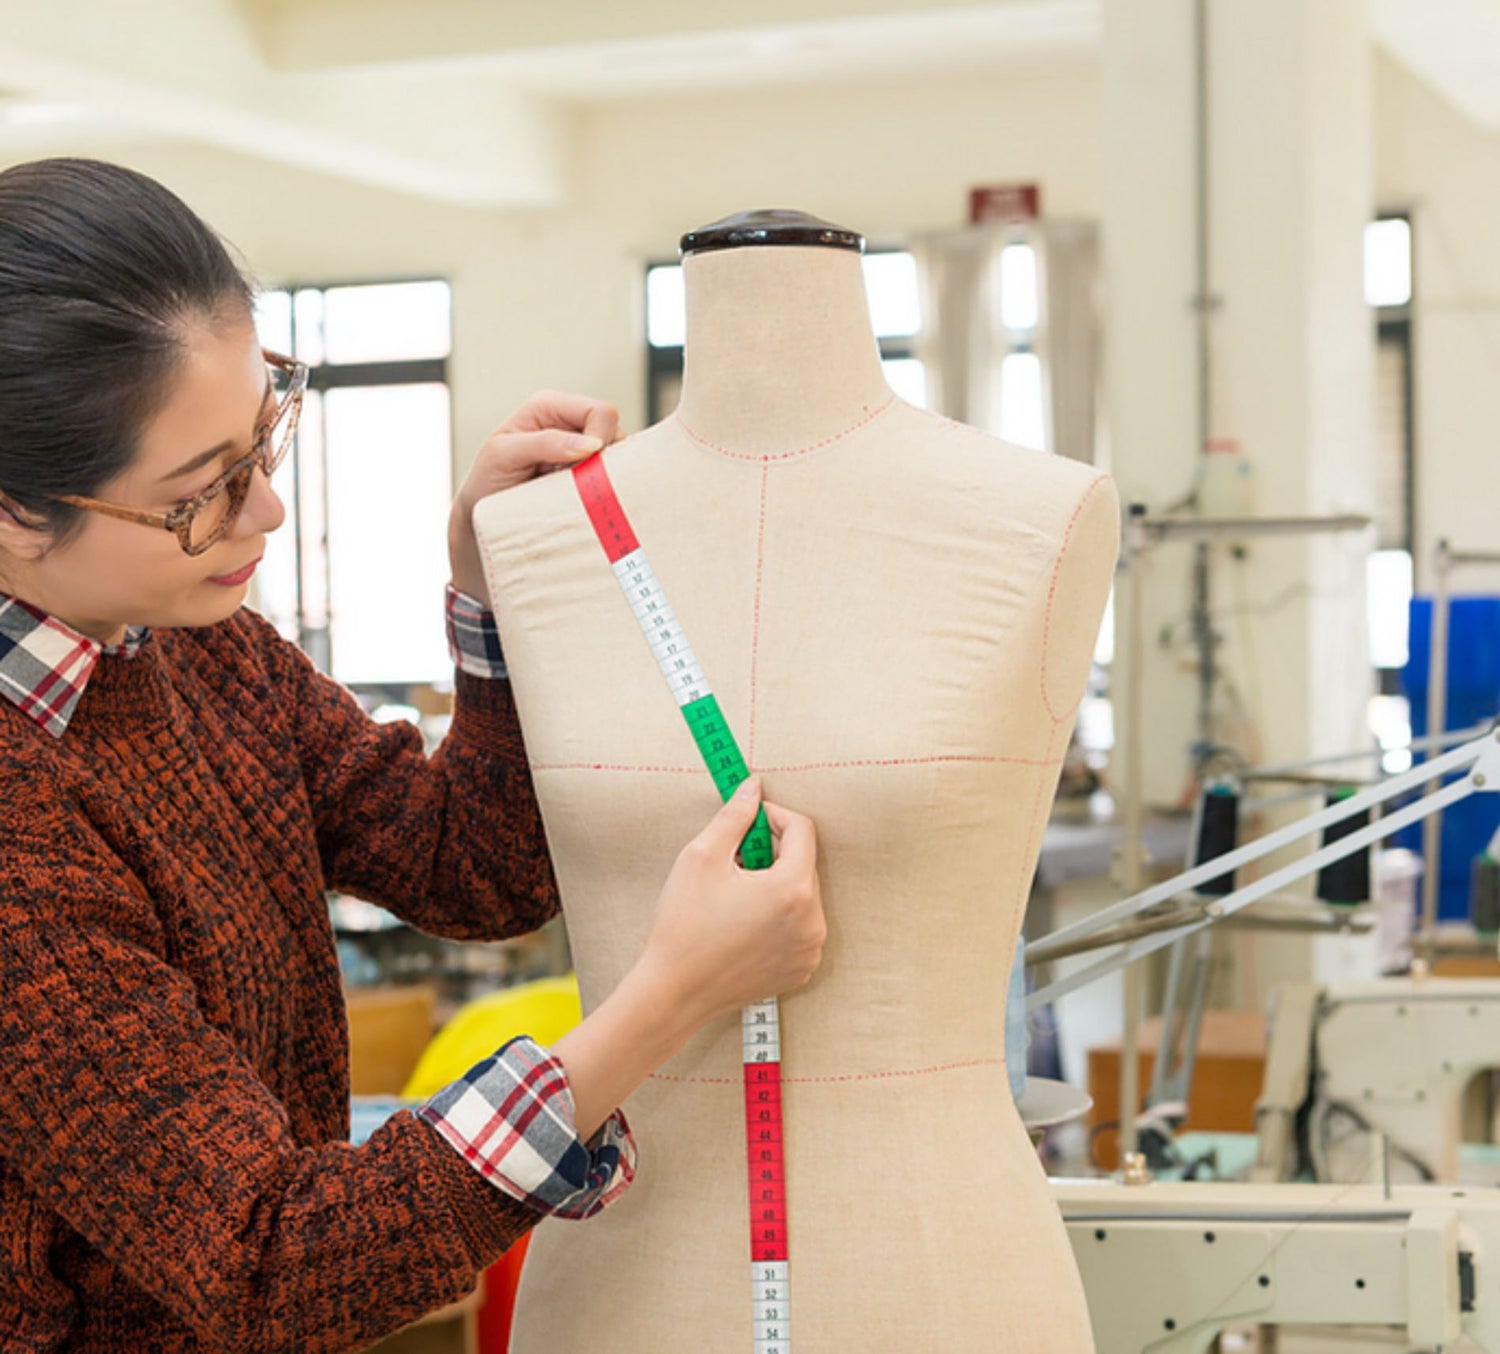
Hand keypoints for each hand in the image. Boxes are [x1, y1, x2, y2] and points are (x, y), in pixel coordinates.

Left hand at [448, 390, 624, 607]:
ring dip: (604, 479)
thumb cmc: (486, 480)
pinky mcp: (591, 475)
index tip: (583, 466)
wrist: (484, 514)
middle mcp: (572, 423)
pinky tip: (582, 500)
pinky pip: (615, 479)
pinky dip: (605, 491)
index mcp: (551, 406)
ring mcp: (584, 450)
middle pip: (616, 433)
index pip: (600, 412)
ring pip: (620, 458)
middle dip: (604, 460)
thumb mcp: (503, 455)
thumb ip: (543, 443)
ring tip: (573, 492)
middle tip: (576, 483)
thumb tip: (589, 445)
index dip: (600, 438)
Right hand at [639, 779, 824, 1028]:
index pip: (802, 829)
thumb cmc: (683, 925)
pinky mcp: (801, 969)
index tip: (748, 821)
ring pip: (802, 894)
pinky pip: (799, 926)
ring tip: (735, 897)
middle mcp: (813, 922)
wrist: (674, 992)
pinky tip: (742, 924)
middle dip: (772, 853)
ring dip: (775, 884)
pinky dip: (778, 917)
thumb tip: (753, 787)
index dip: (773, 816)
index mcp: (793, 889)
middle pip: (803, 863)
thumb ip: (734, 816)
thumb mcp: (701, 857)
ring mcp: (810, 950)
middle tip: (733, 862)